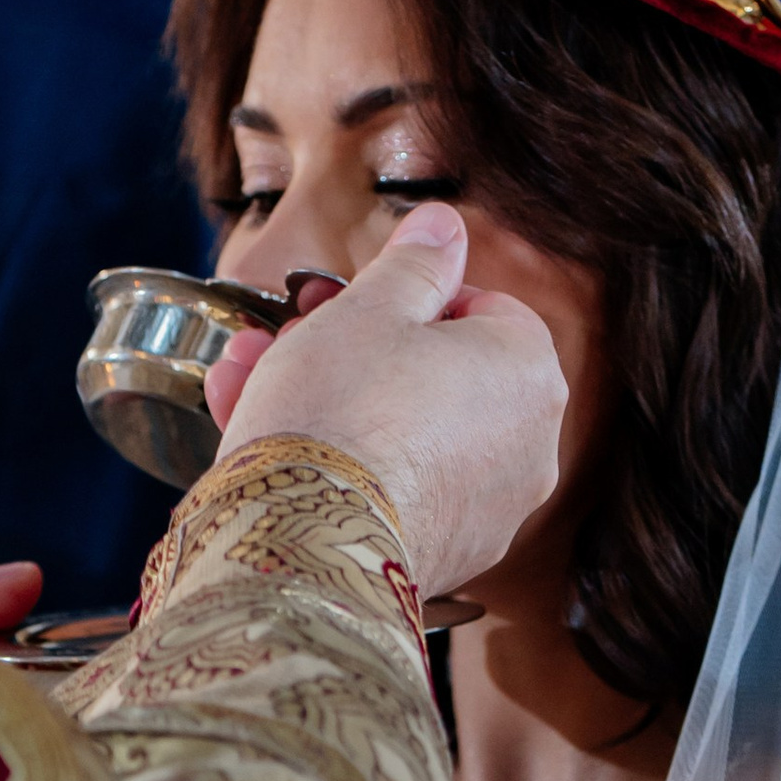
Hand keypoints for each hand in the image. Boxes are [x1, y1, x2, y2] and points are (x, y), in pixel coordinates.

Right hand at [207, 205, 565, 603]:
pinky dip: (345, 465)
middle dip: (351, 349)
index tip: (346, 303)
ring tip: (249, 379)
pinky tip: (268, 443)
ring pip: (404, 432)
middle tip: (289, 336)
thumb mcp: (371, 309)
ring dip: (331, 402)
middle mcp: (530, 443)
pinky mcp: (449, 554)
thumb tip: (445, 226)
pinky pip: (393, 489)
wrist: (308, 542)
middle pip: (434, 373)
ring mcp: (493, 507)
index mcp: (527, 369)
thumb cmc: (343, 411)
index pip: (478, 308)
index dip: (403, 300)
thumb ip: (414, 264)